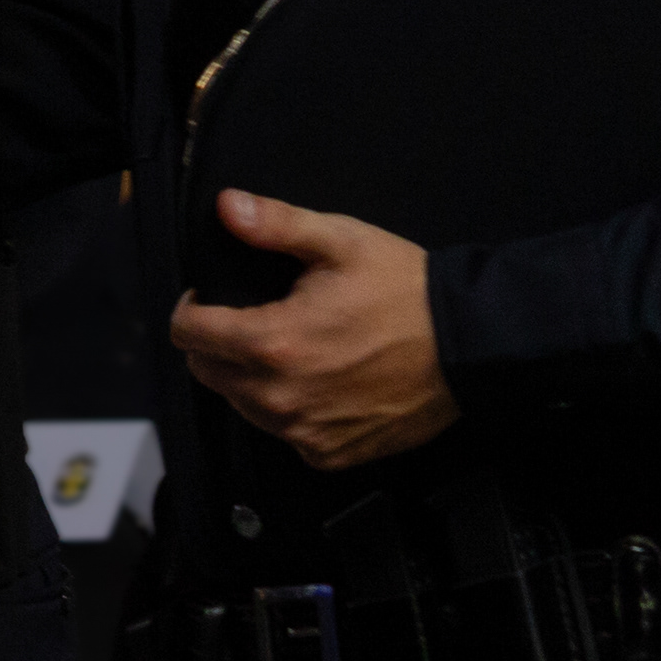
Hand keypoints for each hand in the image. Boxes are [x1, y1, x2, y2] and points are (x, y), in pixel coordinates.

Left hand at [168, 190, 458, 470]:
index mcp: (272, 343)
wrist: (471, 346)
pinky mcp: (331, 454)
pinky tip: (316, 383)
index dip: (191, 310)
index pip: (189, 335)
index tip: (208, 298)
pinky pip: (285, 435)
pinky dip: (288, 411)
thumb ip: (276, 225)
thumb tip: (226, 206)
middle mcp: (279, 398)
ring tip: (286, 349)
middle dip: (216, 344)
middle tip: (250, 320)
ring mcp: (305, 432)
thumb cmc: (406, 290)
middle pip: (209, 373)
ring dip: (248, 379)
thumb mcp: (341, 242)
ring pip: (243, 407)